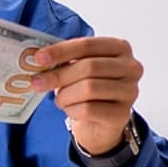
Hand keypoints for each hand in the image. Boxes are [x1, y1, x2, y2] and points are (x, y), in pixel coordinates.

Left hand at [31, 37, 142, 153]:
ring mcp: (130, 91)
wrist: (99, 121)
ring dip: (65, 95)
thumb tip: (39, 60)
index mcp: (119, 48)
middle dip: (58, 75)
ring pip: (89, 88)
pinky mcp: (122, 114)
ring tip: (59, 100)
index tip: (39, 58)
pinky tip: (71, 109)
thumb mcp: (76, 68)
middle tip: (37, 82)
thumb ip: (63, 61)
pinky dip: (72, 110)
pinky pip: (89, 109)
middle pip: (89, 67)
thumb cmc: (86, 88)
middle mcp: (130, 68)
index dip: (61, 51)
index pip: (88, 45)